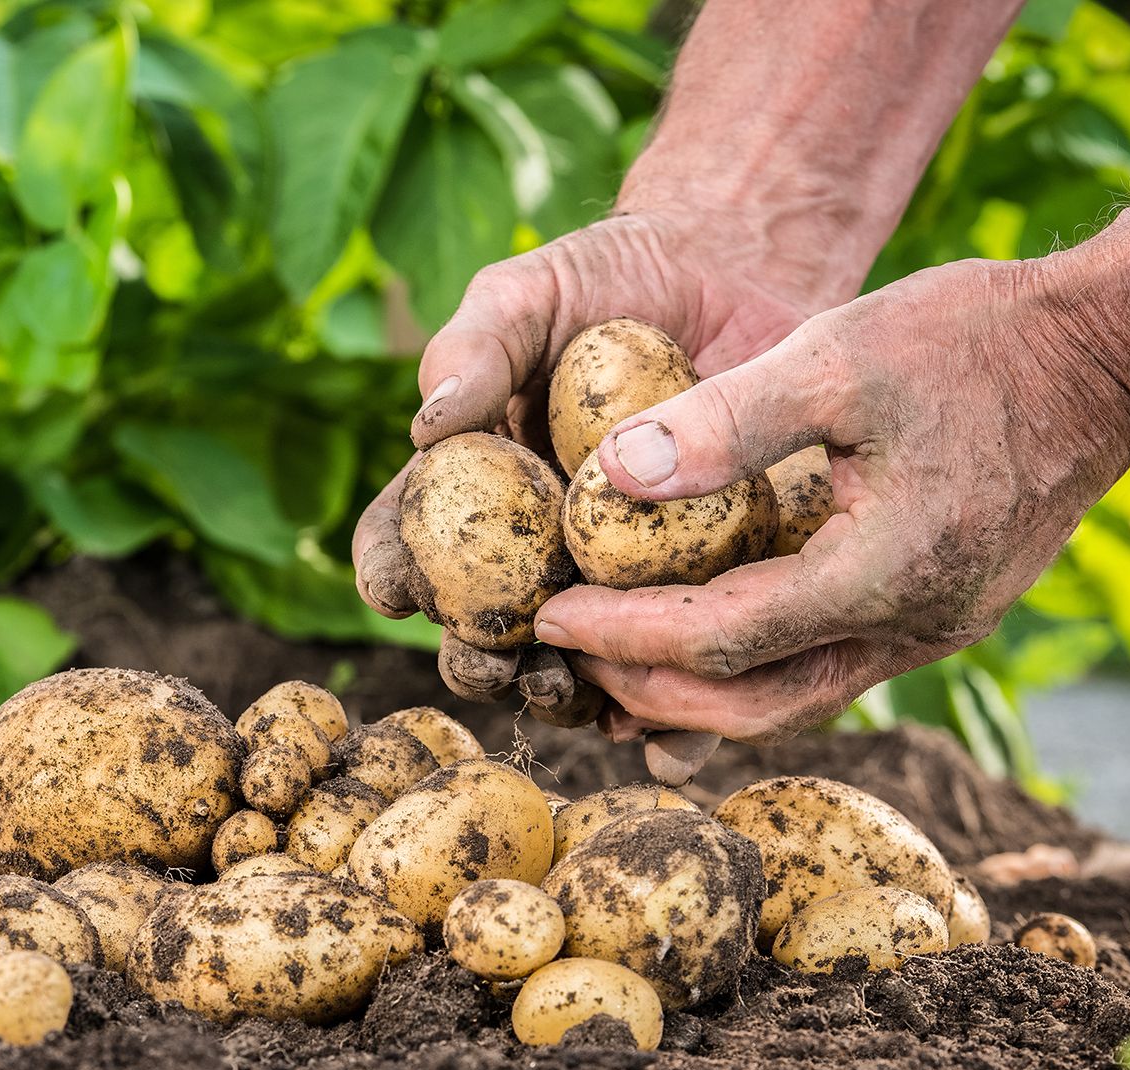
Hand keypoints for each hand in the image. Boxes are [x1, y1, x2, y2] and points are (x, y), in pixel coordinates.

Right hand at [352, 207, 838, 775]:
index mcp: (472, 492)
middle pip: (483, 629)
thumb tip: (428, 423)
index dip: (391, 573)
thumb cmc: (608, 277)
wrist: (738, 271)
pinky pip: (681, 669)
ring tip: (575, 692)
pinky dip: (672, 720)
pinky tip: (668, 738)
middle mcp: (534, 550)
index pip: (407, 544)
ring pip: (576, 666)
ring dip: (565, 696)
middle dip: (477, 660)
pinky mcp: (703, 591)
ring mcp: (618, 580)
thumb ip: (475, 348)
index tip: (396, 589)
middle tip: (492, 657)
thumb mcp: (530, 291)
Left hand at [534, 252, 1129, 748]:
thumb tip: (612, 478)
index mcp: (886, 573)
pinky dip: (748, 665)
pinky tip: (694, 639)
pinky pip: (824, 665)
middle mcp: (914, 626)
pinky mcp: (936, 610)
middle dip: (647, 688)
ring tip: (609, 662)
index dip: (623, 635)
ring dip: (695, 692)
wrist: (1102, 349)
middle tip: (565, 654)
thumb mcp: (842, 354)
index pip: (721, 638)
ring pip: (791, 698)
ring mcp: (932, 628)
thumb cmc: (975, 337)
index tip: (547, 617)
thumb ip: (728, 421)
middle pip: (752, 703)